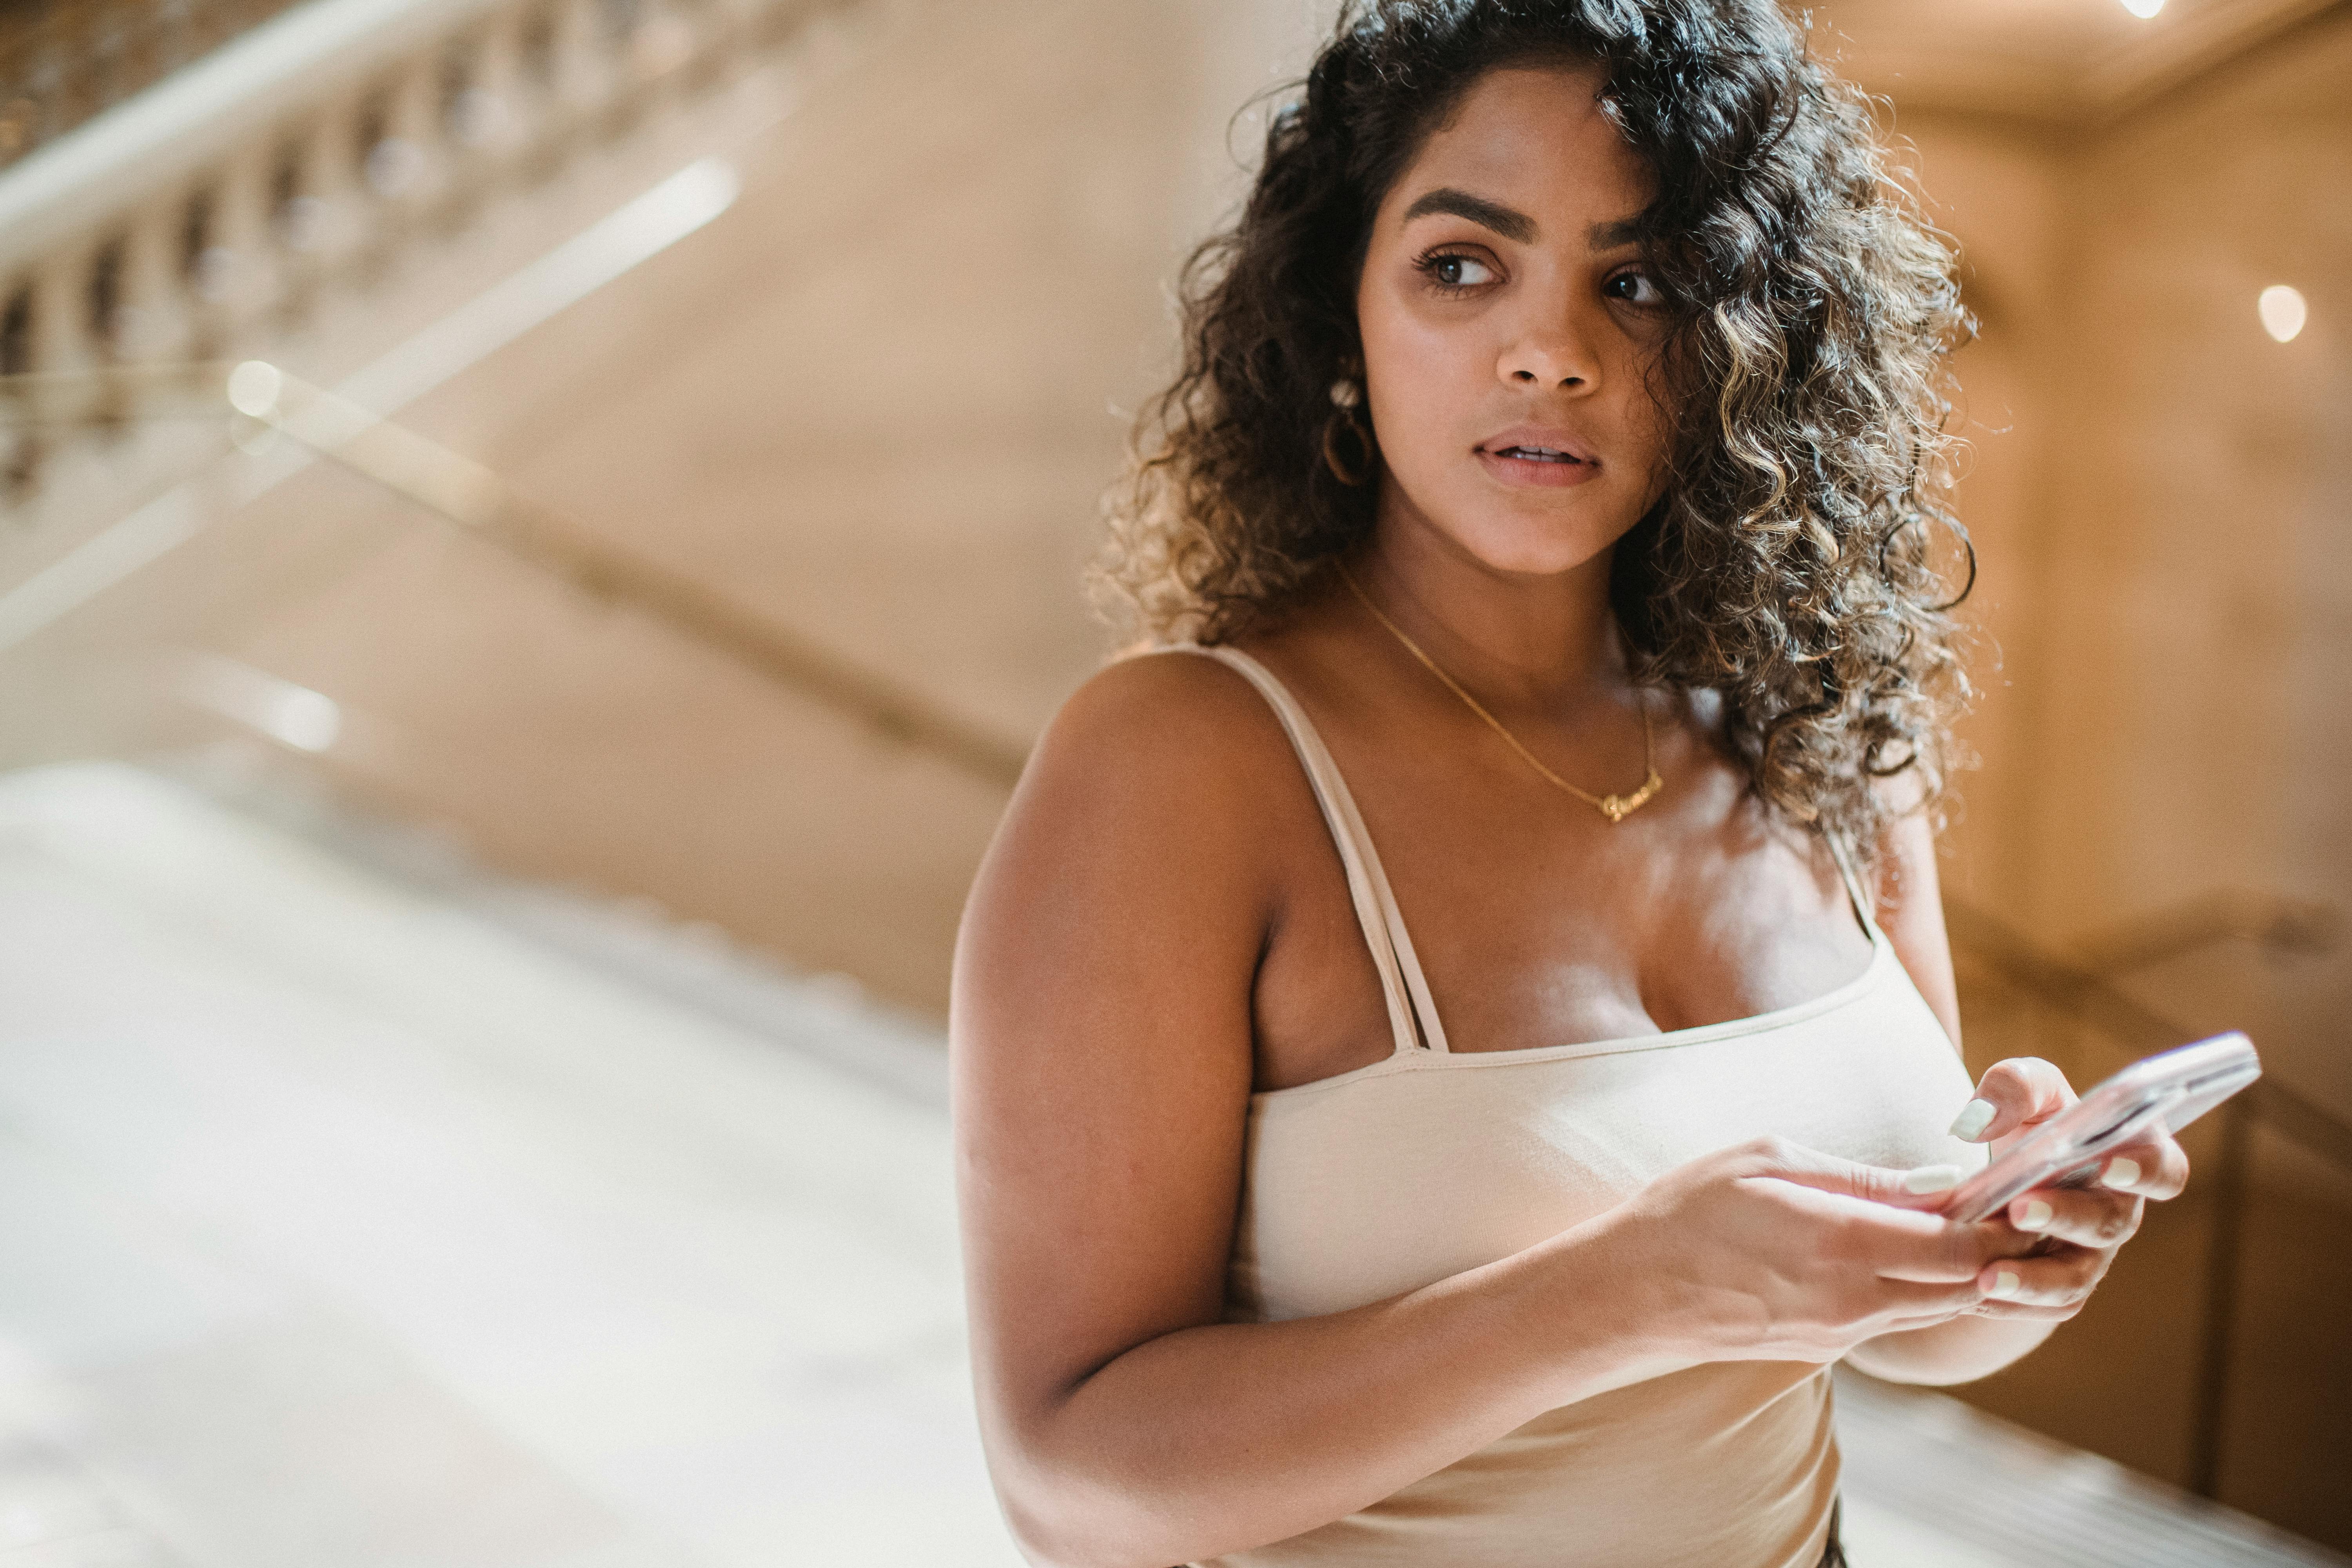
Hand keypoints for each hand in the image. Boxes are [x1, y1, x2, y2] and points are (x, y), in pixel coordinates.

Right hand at [1611, 1135, 2037, 1365]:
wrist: (1628, 1294)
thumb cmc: (1686, 1213)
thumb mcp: (1767, 1161)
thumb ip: (1859, 1178)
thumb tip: (1936, 1186)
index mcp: (1842, 1245)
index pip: (1962, 1248)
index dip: (2002, 1223)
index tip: (2016, 1189)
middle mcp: (1854, 1300)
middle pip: (1966, 1286)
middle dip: (1998, 1249)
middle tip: (2010, 1205)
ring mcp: (1840, 1334)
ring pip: (1935, 1306)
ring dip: (1961, 1270)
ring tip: (1966, 1224)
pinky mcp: (1823, 1349)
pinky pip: (1892, 1316)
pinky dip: (1916, 1286)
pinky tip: (1904, 1252)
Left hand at [1943, 1057, 2191, 1320]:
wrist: (2002, 1172)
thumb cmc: (2032, 1120)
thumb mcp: (2026, 1089)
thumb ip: (2014, 1086)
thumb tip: (1979, 1119)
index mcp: (2130, 1156)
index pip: (2163, 1167)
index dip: (2145, 1169)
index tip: (2109, 1163)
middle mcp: (2118, 1211)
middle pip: (2108, 1224)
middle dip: (2065, 1216)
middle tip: (2019, 1208)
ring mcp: (2092, 1255)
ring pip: (2074, 1278)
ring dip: (2033, 1280)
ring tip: (1987, 1276)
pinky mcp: (2061, 1288)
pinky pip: (2043, 1305)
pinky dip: (2009, 1302)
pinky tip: (1972, 1294)